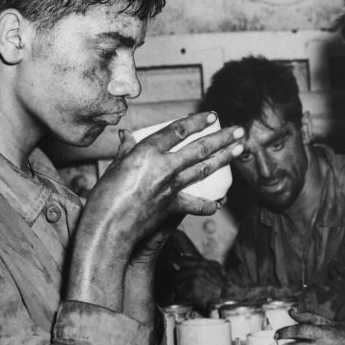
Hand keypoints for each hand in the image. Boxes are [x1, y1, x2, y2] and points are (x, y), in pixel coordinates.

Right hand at [66, 113, 242, 309]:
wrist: (108, 228)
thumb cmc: (104, 196)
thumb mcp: (113, 167)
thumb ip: (125, 150)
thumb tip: (127, 134)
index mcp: (146, 152)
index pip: (178, 130)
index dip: (197, 121)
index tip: (212, 116)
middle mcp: (163, 167)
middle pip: (200, 147)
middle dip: (222, 137)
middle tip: (239, 130)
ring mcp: (171, 187)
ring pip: (204, 169)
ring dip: (225, 158)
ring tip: (240, 149)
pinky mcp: (172, 206)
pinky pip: (196, 203)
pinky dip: (208, 203)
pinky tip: (219, 202)